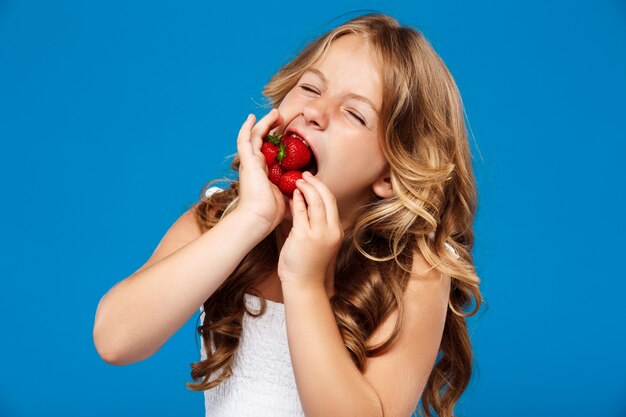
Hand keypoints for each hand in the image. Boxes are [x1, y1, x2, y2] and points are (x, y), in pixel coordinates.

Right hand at [233, 109, 286, 234]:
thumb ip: (290, 188)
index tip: (284, 134)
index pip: (267, 152)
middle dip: (270, 128)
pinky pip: (244, 139)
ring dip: (264, 123)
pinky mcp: (247, 161)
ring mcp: (249, 163)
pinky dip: (247, 127)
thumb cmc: (271, 212)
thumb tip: (301, 187)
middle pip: (261, 141)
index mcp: (262, 173)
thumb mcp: (285, 195)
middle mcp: (254, 166)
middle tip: (280, 118)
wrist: (259, 217)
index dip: (274, 141)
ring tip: (275, 113)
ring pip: (255, 136)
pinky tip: (252, 117)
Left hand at [278, 172, 343, 291]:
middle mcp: (331, 230)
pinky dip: (297, 201)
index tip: (313, 180)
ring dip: (306, 188)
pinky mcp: (304, 237)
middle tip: (305, 174)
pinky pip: (302, 212)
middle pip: (327, 198)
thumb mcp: (319, 242)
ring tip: (297, 180)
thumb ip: (315, 224)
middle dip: (316, 183)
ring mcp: (319, 234)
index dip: (322, 188)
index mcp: (337, 231)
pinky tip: (292, 194)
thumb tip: (305, 204)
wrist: (304, 284)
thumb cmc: (308, 264)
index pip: (332, 202)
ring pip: (316, 202)